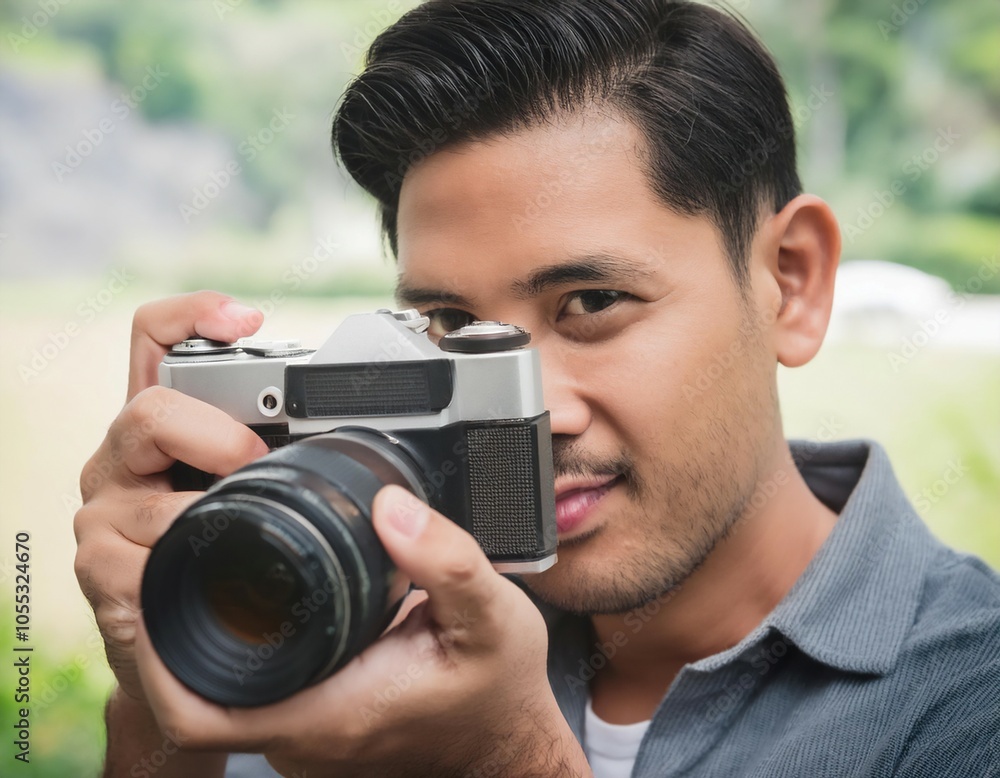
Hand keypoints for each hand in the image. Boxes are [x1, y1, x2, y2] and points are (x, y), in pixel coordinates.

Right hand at [74, 291, 268, 702]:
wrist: (187, 653)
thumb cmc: (233, 560)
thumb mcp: (263, 495)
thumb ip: (292, 457)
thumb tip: (375, 444)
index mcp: (166, 426)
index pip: (156, 340)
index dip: (194, 315)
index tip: (248, 320)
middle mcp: (124, 456)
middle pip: (153, 407)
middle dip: (218, 435)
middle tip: (256, 466)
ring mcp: (105, 510)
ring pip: (152, 488)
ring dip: (210, 506)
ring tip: (240, 532)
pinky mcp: (100, 567)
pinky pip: (140, 554)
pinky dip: (184, 562)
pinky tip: (206, 576)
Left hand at [134, 486, 591, 777]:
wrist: (509, 740)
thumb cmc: (498, 689)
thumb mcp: (493, 615)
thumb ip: (446, 560)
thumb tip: (389, 506)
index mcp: (332, 711)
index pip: (200, 713)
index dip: (152, 661)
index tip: (143, 595)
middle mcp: (306, 731)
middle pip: (192, 698)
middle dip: (159, 632)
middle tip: (157, 556)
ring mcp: (308, 733)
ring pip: (216, 696)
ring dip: (188, 641)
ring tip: (185, 568)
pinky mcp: (318, 723)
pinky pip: (247, 694)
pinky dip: (226, 650)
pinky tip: (237, 601)